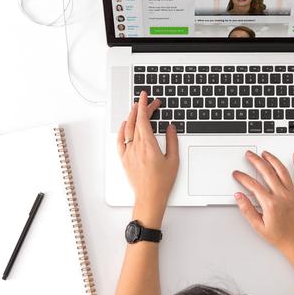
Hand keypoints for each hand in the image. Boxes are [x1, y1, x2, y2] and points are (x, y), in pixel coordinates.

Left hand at [118, 91, 178, 228]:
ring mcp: (128, 153)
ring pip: (127, 129)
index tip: (145, 97)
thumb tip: (170, 127)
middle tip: (148, 102)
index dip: (144, 106)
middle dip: (141, 109)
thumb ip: (172, 141)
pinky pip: (120, 141)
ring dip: (131, 116)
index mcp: (148, 145)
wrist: (149, 197)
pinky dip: (122, 130)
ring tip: (136, 109)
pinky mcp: (124, 159)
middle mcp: (136, 147)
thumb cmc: (162, 182)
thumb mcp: (173, 160)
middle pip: (136, 122)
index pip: (143, 119)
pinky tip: (125, 125)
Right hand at [233, 151, 293, 253]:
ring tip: (265, 153)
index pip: (253, 185)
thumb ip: (247, 209)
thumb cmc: (280, 236)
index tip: (237, 174)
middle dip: (256, 161)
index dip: (243, 177)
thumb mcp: (258, 226)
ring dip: (272, 159)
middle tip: (249, 155)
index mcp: (270, 204)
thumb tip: (239, 196)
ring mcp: (293, 194)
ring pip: (282, 171)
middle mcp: (282, 196)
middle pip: (267, 172)